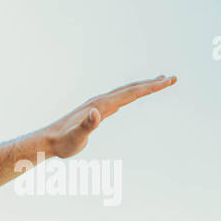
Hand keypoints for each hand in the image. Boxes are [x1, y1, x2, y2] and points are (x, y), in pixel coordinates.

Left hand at [45, 74, 176, 158]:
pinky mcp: (95, 111)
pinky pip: (118, 99)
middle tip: (172, 78)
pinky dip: (130, 94)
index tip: (168, 81)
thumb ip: (86, 125)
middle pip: (131, 89)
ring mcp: (98, 105)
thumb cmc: (62, 143)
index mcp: (101, 105)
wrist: (47, 141)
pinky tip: (133, 96)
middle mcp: (100, 101)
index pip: (131, 93)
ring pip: (124, 92)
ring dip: (143, 86)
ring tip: (159, 81)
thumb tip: (96, 112)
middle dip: (152, 84)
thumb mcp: (76, 138)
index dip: (151, 87)